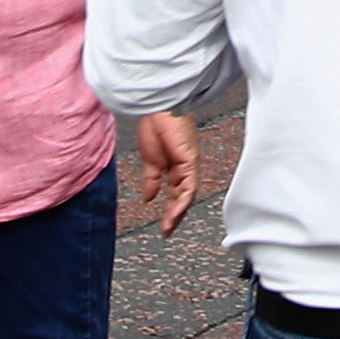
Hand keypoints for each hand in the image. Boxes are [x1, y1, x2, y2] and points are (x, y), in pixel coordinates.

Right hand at [138, 111, 200, 234]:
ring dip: (178, 213)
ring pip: (187, 195)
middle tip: (167, 231)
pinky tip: (173, 213)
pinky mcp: (190, 161)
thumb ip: (151, 179)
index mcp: (176, 165)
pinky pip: (188, 186)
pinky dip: (181, 201)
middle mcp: (186, 166)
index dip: (170, 209)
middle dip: (175, 215)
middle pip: (183, 196)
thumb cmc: (154, 124)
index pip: (176, 192)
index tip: (164, 225)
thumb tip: (149, 198)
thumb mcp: (150, 159)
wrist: (157, 107)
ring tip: (168, 227)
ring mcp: (190, 164)